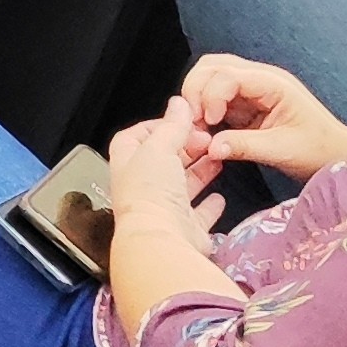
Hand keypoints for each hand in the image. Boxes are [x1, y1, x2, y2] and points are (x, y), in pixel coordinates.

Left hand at [107, 98, 223, 251]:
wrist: (161, 241)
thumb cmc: (151, 194)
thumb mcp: (159, 148)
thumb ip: (171, 126)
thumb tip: (178, 104)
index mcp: (128, 165)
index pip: (136, 138)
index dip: (157, 126)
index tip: (179, 119)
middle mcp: (143, 187)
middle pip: (164, 160)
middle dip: (184, 146)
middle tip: (205, 137)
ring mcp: (164, 209)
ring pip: (183, 184)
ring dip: (200, 171)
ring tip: (217, 157)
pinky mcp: (185, 230)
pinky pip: (198, 215)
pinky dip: (209, 206)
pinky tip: (218, 198)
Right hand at [178, 53, 346, 181]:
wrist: (337, 157)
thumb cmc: (318, 151)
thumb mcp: (282, 150)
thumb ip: (244, 146)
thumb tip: (209, 148)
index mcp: (273, 83)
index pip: (227, 74)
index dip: (210, 95)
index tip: (208, 122)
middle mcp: (260, 78)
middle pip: (212, 66)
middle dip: (196, 91)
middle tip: (193, 122)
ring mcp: (253, 89)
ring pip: (211, 77)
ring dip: (198, 98)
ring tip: (198, 126)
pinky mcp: (247, 104)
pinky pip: (216, 97)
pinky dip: (204, 109)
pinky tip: (206, 130)